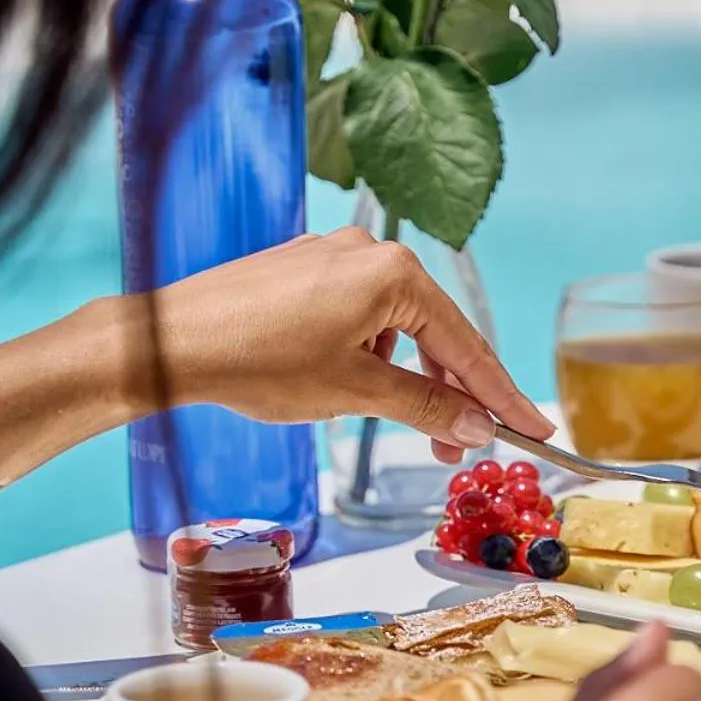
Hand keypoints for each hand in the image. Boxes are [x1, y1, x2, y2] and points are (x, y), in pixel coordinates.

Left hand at [131, 228, 553, 461]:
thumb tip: (476, 427)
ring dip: (404, 377)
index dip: (500, 393)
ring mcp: (332, 256)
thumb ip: (424, 407)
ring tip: (389, 421)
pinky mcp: (300, 270)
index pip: (465, 343)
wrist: (168, 342)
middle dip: (449, 393)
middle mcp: (369, 251)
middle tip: (458, 449)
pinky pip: (357, 314)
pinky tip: (349, 387)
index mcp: (393, 272)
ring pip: (394, 325)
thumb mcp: (353, 392)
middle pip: (434, 331)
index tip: (533, 427)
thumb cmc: (257, 361)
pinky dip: (369, 354)